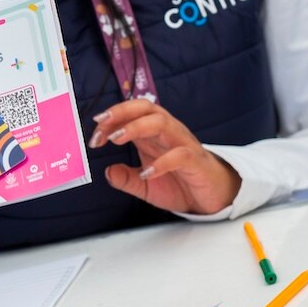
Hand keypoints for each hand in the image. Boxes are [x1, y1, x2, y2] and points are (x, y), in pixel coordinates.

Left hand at [89, 99, 241, 214]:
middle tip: (100, 124)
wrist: (213, 198)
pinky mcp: (195, 161)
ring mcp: (183, 144)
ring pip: (161, 123)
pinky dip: (161, 163)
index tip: (94, 132)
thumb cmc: (180, 184)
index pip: (132, 113)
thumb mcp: (146, 185)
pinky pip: (180, 154)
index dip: (112, 118)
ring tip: (116, 138)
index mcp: (154, 134)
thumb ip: (127, 178)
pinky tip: (147, 173)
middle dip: (121, 111)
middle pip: (146, 108)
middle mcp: (168, 132)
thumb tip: (107, 173)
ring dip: (136, 127)